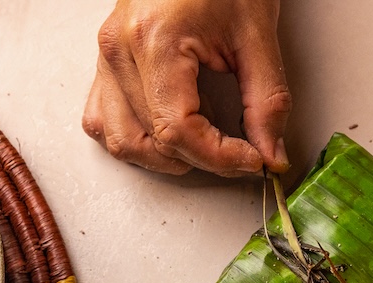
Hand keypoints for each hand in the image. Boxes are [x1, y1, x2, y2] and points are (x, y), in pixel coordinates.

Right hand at [82, 0, 290, 176]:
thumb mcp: (257, 32)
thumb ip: (266, 100)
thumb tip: (268, 153)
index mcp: (155, 39)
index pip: (178, 130)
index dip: (219, 157)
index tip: (251, 160)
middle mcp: (120, 50)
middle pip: (154, 140)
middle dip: (204, 158)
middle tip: (240, 150)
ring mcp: (106, 57)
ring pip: (121, 142)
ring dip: (165, 157)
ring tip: (204, 144)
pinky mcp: (104, 63)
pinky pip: (103, 122)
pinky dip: (135, 139)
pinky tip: (167, 131)